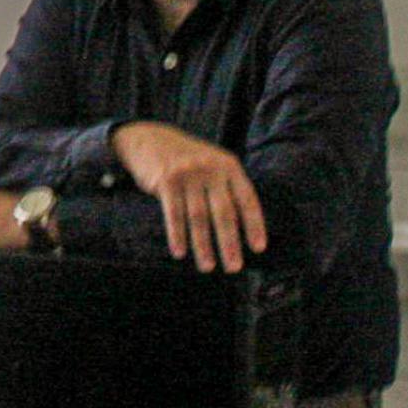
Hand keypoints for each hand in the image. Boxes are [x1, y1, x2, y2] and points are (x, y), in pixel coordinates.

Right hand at [111, 122, 266, 272]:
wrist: (148, 139)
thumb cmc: (187, 159)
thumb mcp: (213, 164)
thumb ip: (227, 186)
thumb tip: (244, 225)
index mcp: (229, 166)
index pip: (247, 199)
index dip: (254, 225)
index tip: (258, 248)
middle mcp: (211, 169)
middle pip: (223, 213)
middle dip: (229, 243)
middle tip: (234, 267)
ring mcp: (187, 174)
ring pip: (198, 217)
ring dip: (203, 246)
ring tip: (208, 267)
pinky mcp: (165, 181)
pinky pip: (173, 214)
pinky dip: (177, 236)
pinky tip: (180, 252)